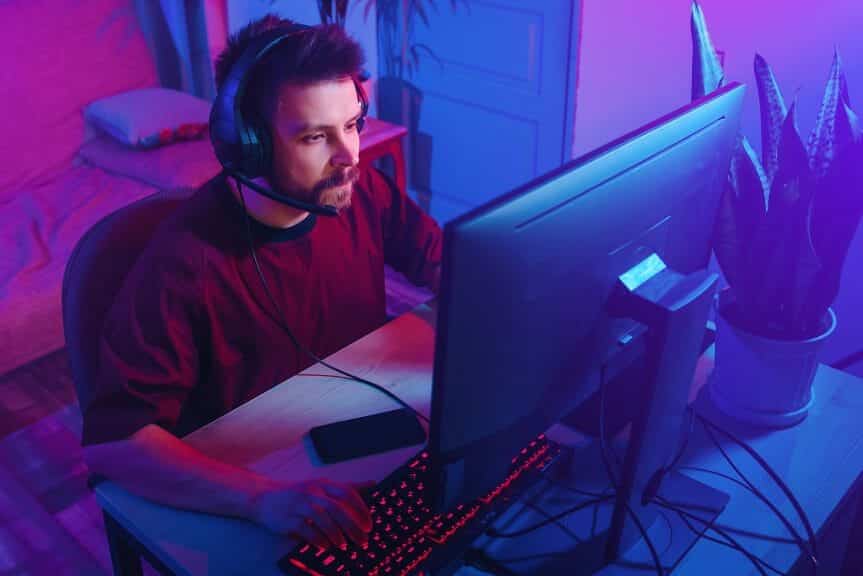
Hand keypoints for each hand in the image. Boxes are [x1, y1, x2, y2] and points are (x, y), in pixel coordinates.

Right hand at [252, 479, 371, 548]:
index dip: (360, 509)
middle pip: (337, 508)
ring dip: (336, 533)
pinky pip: (305, 529)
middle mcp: (312, 492)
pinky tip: (325, 546)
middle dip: (352, 526)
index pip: (347, 493)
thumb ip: (346, 487)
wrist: (263, 497)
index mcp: (323, 484)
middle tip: (362, 540)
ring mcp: (299, 504)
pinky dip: (317, 538)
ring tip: (343, 545)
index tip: (369, 524)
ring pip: (322, 518)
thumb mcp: (321, 486)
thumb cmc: (298, 493)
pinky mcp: (287, 518)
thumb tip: (372, 483)